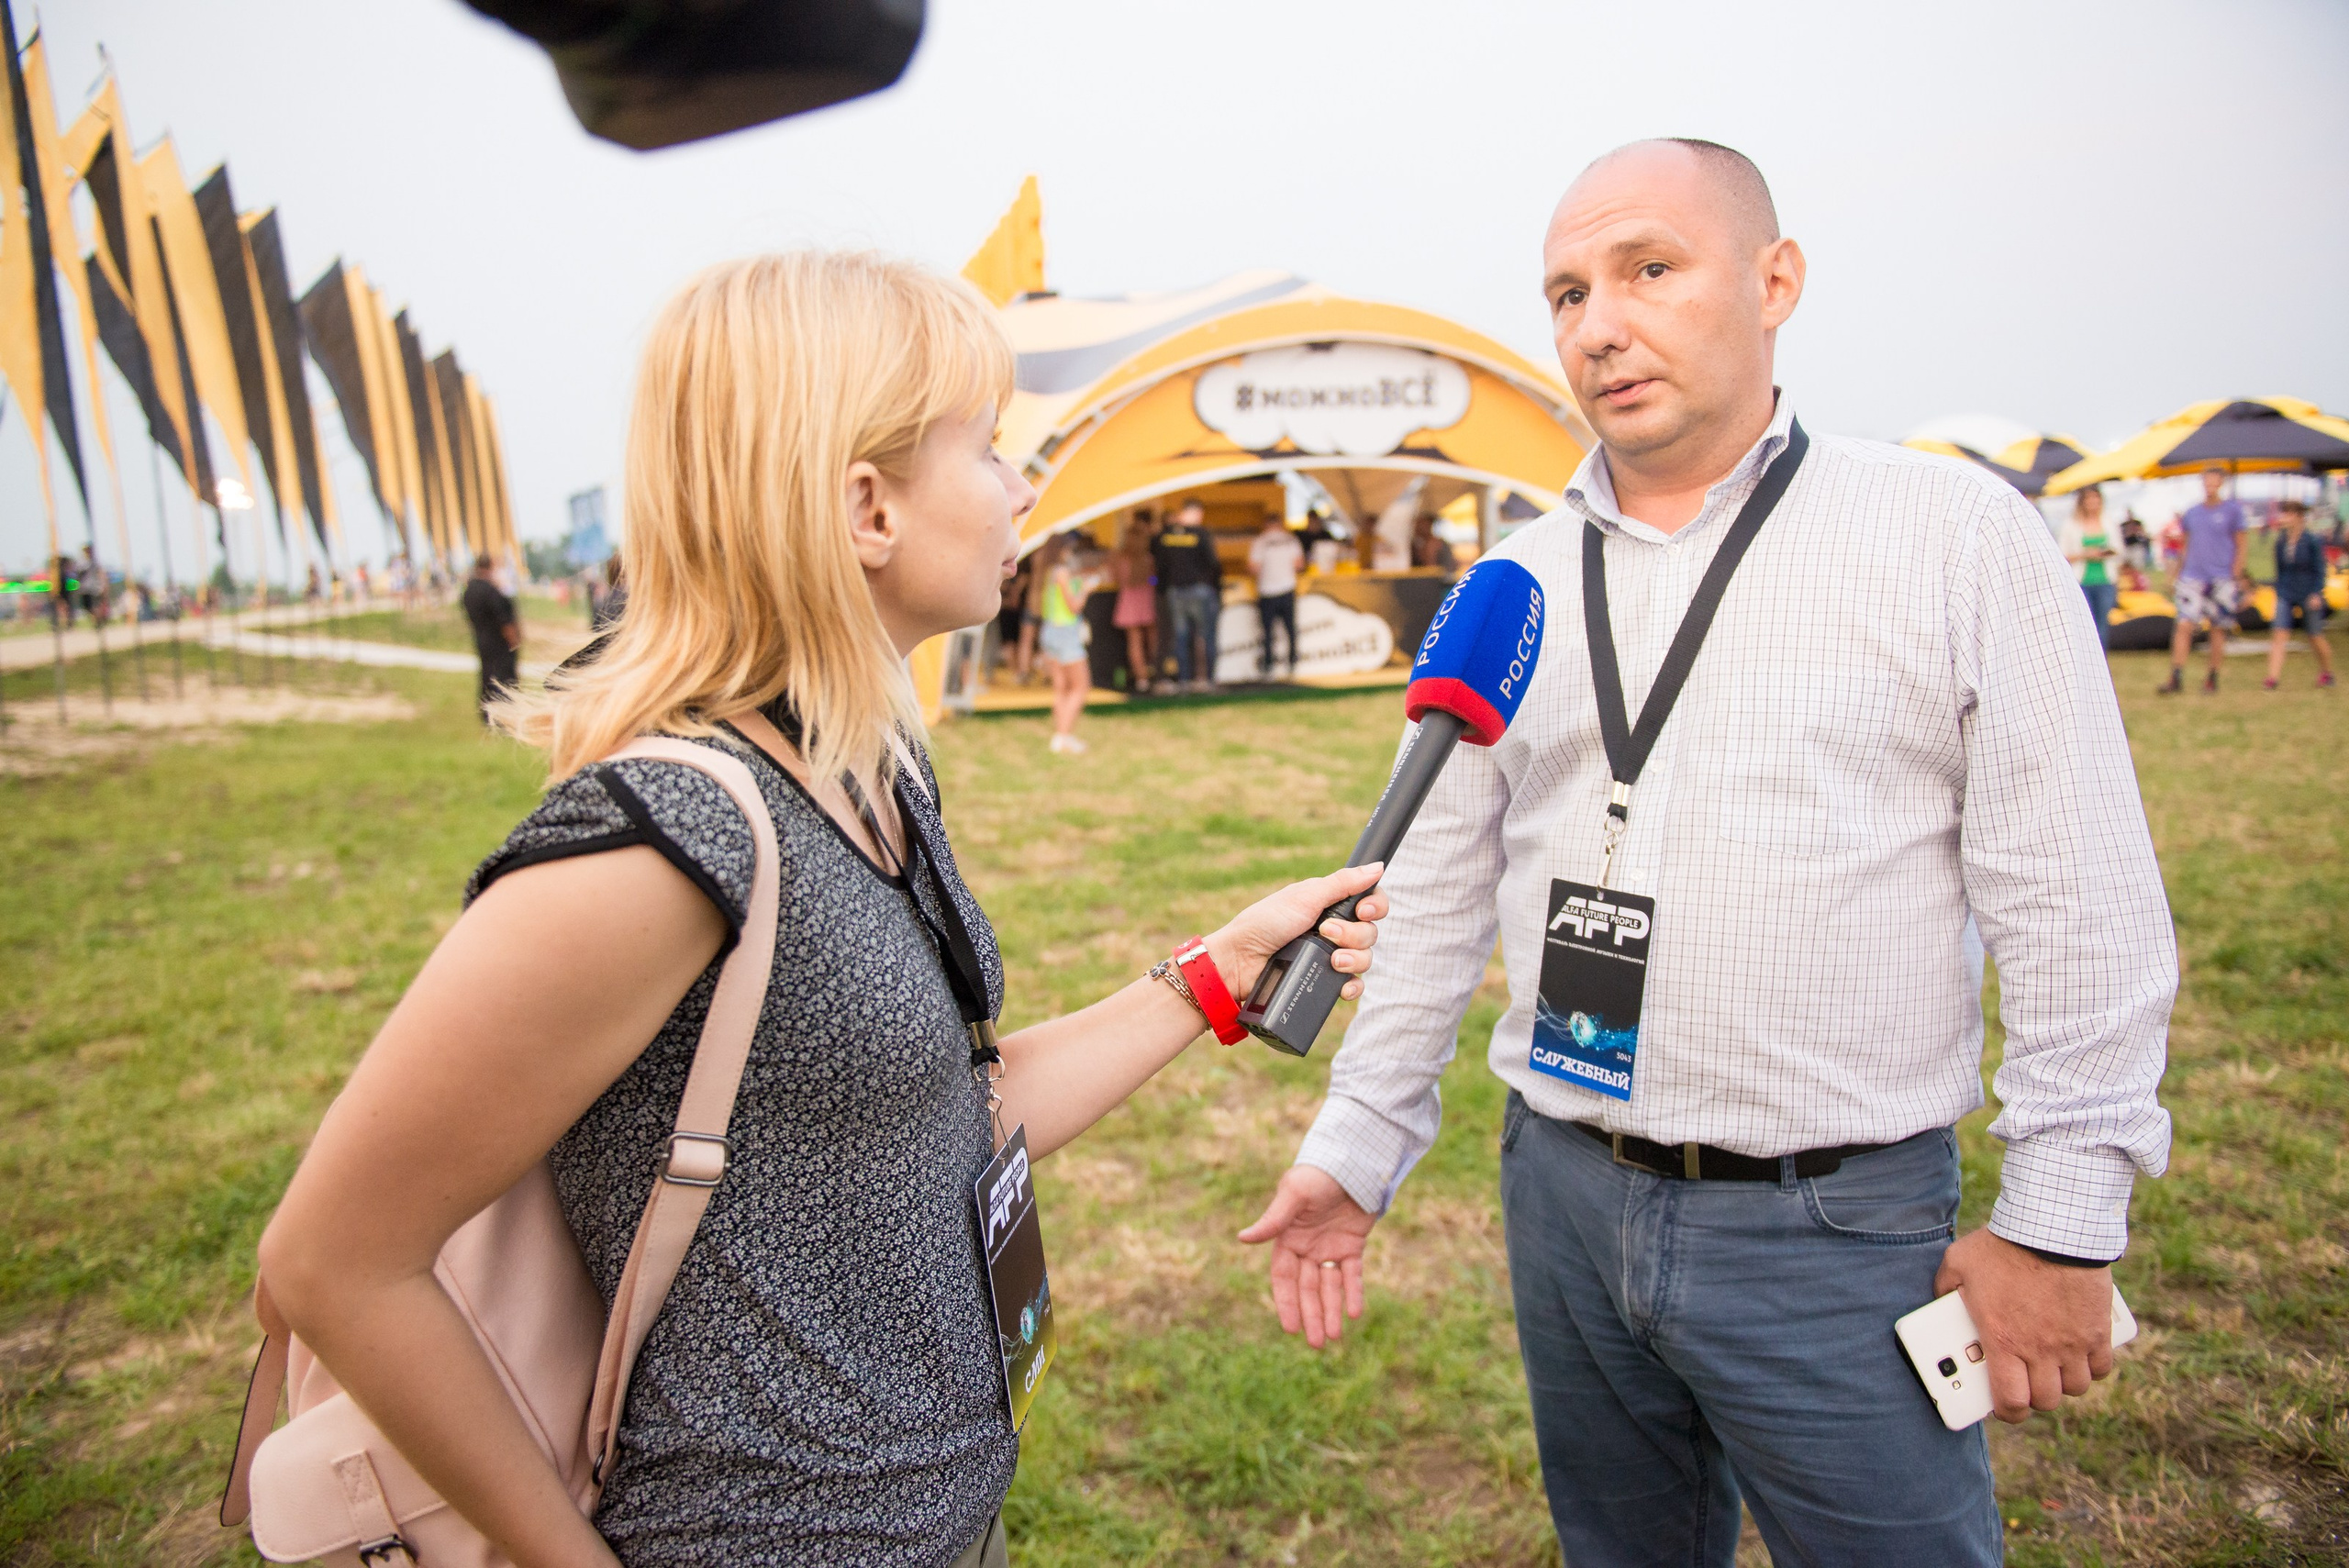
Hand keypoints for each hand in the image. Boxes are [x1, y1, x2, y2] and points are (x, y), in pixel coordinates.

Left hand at [1204, 862, 1387, 1002]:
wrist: (1240, 962)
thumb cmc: (1265, 923)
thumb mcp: (1305, 898)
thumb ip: (1343, 883)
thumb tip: (1378, 867)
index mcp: (1329, 904)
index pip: (1370, 903)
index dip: (1375, 907)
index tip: (1363, 911)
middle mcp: (1333, 929)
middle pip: (1370, 932)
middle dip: (1354, 934)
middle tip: (1326, 933)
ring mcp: (1329, 956)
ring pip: (1365, 958)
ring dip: (1354, 959)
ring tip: (1332, 960)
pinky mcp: (1323, 980)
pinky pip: (1353, 984)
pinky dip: (1353, 986)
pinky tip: (1343, 986)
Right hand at [1238, 1165, 1377, 1347]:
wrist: (1352, 1159)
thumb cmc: (1316, 1174)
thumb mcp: (1293, 1195)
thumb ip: (1272, 1221)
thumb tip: (1242, 1239)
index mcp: (1287, 1238)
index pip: (1284, 1278)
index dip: (1286, 1303)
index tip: (1289, 1328)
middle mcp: (1306, 1247)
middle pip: (1308, 1288)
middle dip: (1311, 1315)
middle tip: (1317, 1344)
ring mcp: (1330, 1247)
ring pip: (1329, 1286)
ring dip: (1331, 1311)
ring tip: (1334, 1337)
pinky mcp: (1353, 1244)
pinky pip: (1353, 1273)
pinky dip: (1353, 1292)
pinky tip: (1355, 1313)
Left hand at [1933, 1228, 2115, 1423]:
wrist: (2052, 1228)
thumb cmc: (2002, 1245)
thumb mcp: (1958, 1264)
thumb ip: (1945, 1288)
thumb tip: (1938, 1301)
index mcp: (2004, 1341)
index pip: (2012, 1402)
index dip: (2009, 1413)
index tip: (2005, 1407)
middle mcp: (2041, 1350)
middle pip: (2046, 1400)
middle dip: (2035, 1397)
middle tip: (2026, 1382)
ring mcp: (2073, 1342)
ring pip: (2076, 1387)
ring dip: (2063, 1383)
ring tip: (2052, 1368)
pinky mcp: (2098, 1330)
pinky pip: (2102, 1367)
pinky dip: (2092, 1367)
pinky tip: (2080, 1356)